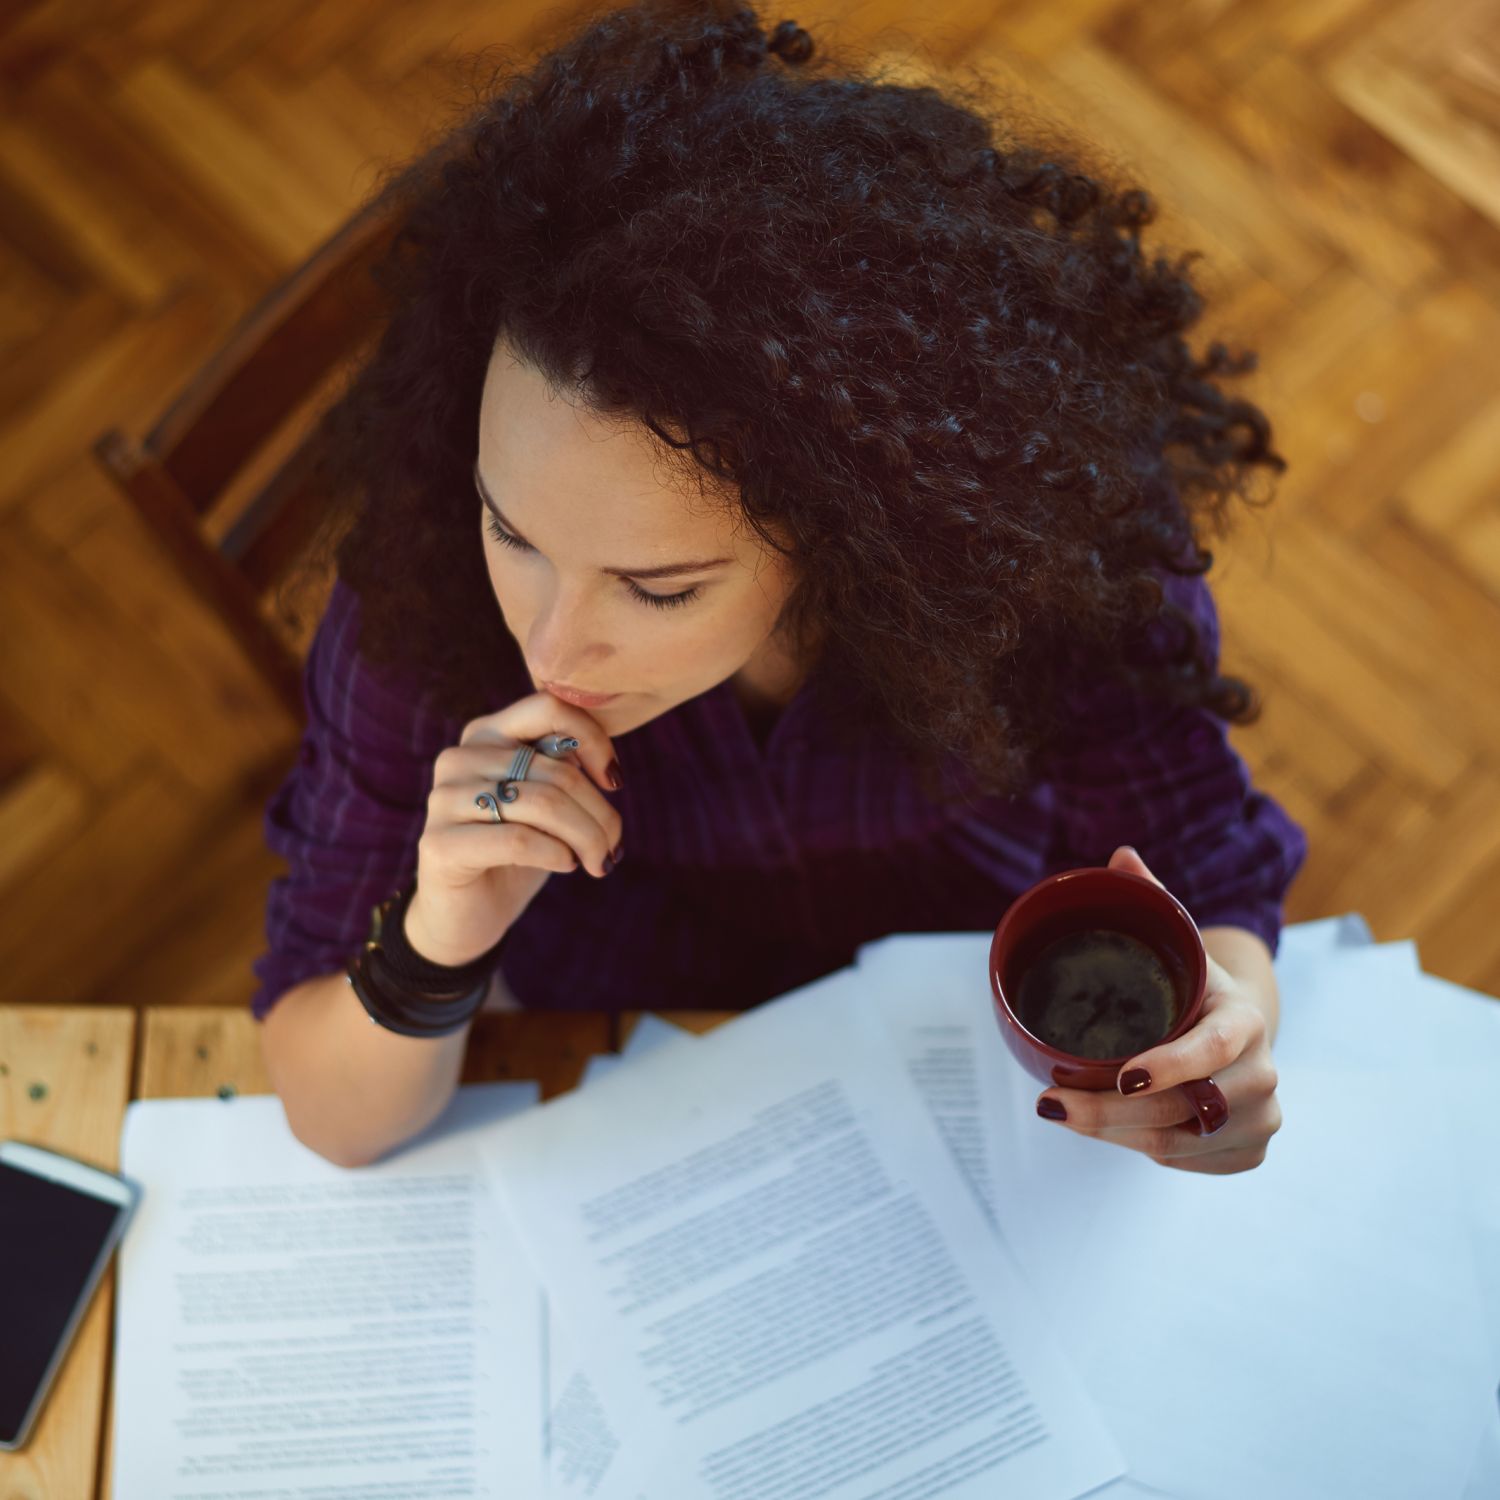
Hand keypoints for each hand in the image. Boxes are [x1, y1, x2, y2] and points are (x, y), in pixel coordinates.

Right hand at [405, 691, 624, 965]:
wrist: (467, 917)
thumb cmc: (516, 855)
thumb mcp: (546, 804)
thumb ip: (564, 771)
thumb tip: (603, 768)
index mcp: (485, 734)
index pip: (548, 708)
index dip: (594, 741)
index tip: (614, 782)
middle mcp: (459, 757)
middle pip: (557, 770)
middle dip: (600, 814)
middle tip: (613, 847)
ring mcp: (443, 799)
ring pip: (543, 804)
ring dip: (586, 837)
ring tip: (599, 861)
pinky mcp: (439, 843)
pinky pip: (519, 840)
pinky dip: (556, 854)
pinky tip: (566, 865)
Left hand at [1033, 845, 1282, 1175]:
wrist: (1241, 1037)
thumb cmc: (1196, 991)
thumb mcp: (1180, 948)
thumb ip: (1151, 902)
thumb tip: (1121, 856)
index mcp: (1246, 1021)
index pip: (1213, 1051)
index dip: (1171, 1065)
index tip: (1123, 1073)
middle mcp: (1264, 1075)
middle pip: (1181, 1108)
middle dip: (1109, 1111)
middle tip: (1050, 1105)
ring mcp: (1261, 1121)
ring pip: (1175, 1142)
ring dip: (1115, 1134)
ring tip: (1066, 1115)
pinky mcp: (1249, 1154)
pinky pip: (1183, 1163)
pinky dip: (1140, 1149)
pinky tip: (1115, 1129)